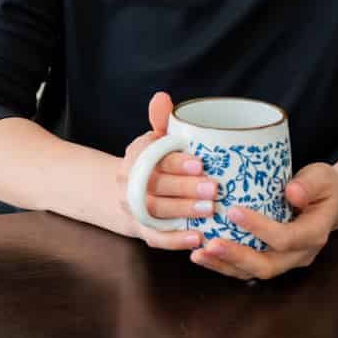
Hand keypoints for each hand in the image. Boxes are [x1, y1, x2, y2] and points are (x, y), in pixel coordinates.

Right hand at [117, 91, 216, 250]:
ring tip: (210, 210)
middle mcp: (130, 182)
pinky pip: (155, 238)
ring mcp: (133, 208)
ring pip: (156, 211)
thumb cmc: (152, 163)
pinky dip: (176, 240)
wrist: (123, 193)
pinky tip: (198, 238)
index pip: (153, 157)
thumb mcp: (153, 140)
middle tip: (214, 188)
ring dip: (183, 211)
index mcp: (136, 156)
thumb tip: (162, 97)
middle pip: (155, 186)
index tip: (200, 163)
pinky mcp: (141, 230)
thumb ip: (161, 121)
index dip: (176, 161)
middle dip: (185, 188)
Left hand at [190, 161, 337, 282]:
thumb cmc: (322, 186)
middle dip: (236, 257)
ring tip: (198, 254)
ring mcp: (285, 262)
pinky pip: (244, 269)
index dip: (260, 228)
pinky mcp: (270, 261)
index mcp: (315, 234)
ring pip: (252, 273)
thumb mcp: (322, 176)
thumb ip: (309, 184)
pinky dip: (222, 264)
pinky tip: (201, 254)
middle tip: (210, 244)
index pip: (286, 238)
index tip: (233, 212)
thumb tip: (291, 192)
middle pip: (267, 266)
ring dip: (224, 265)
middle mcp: (300, 255)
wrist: (325, 203)